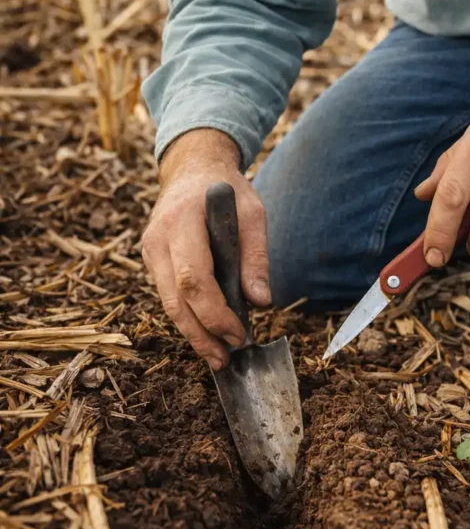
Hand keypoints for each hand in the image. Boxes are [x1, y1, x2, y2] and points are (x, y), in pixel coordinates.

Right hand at [142, 129, 269, 369]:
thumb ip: (256, 257)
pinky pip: (168, 296)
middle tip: (225, 360)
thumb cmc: (227, 191)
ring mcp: (149, 250)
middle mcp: (158, 238)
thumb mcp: (253, 214)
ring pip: (167, 303)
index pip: (193, 279)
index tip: (239, 334)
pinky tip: (207, 336)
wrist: (193, 168)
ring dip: (192, 334)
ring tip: (218, 357)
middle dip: (201, 335)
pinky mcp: (151, 260)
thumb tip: (261, 303)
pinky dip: (187, 318)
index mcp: (182, 221)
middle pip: (174, 300)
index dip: (214, 313)